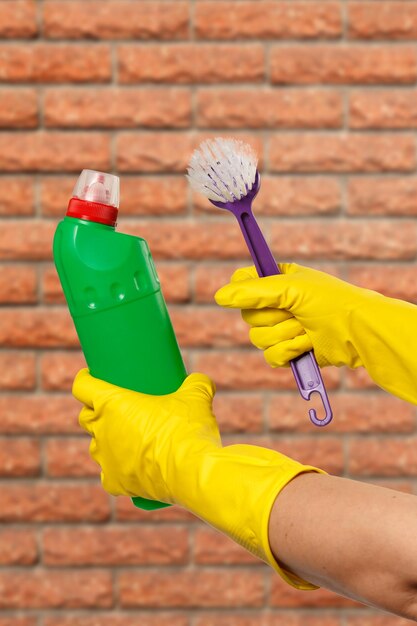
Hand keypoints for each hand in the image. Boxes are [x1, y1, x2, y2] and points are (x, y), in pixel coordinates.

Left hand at [73, 369, 219, 502]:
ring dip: (107, 440)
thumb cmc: (187, 428)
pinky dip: (117, 470)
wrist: (192, 471)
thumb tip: (201, 381)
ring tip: (126, 437)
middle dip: (95, 410)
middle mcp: (101, 430)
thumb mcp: (196, 396)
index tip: (92, 376)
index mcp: (110, 403)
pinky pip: (109, 475)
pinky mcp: (116, 483)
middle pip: (86, 416)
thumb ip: (197, 384)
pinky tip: (129, 467)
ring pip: (97, 446)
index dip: (85, 379)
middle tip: (116, 407)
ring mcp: (106, 459)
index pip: (83, 386)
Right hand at [215, 263, 373, 368]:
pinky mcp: (289, 352)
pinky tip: (306, 346)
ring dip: (285, 336)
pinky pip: (270, 357)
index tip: (256, 294)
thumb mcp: (292, 288)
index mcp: (277, 281)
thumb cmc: (331, 302)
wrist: (357, 332)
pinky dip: (288, 353)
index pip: (242, 282)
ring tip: (307, 330)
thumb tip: (220, 297)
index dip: (242, 290)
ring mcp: (282, 328)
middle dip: (273, 318)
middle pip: (247, 315)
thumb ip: (254, 292)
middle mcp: (277, 303)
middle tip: (295, 313)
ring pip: (257, 339)